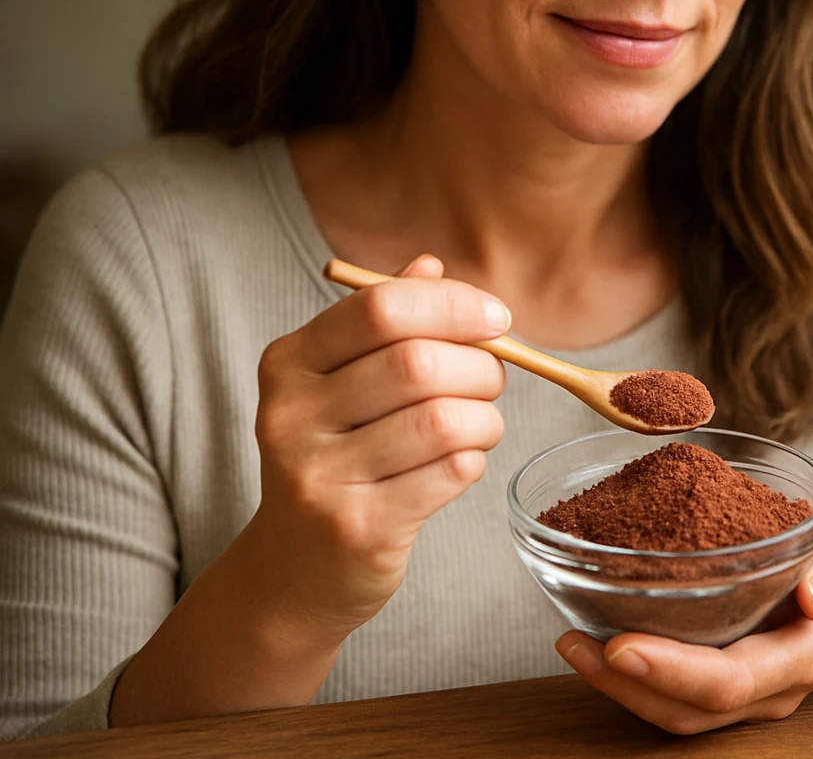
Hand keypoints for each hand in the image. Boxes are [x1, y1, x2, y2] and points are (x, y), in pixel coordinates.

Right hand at [240, 253, 509, 642]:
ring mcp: (320, 476)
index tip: (496, 318)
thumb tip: (432, 265)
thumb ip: (384, 323)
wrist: (292, 574)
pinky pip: (451, 472)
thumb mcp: (340, 385)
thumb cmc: (335, 460)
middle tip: (490, 382)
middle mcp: (292, 416)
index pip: (381, 307)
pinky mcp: (359, 528)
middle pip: (419, 363)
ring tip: (479, 425)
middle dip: (480, 366)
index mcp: (289, 363)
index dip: (453, 305)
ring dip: (484, 418)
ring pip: (443, 420)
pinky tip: (459, 463)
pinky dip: (473, 459)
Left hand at [555, 519, 812, 734]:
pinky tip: (595, 646)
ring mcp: (746, 699)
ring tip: (572, 644)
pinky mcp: (721, 691)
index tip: (620, 644)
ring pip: (676, 715)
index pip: (730, 681)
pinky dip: (629, 681)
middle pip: (692, 710)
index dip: (672, 671)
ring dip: (618, 688)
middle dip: (627, 686)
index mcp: (802, 657)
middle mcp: (773, 690)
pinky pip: (672, 701)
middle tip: (574, 644)